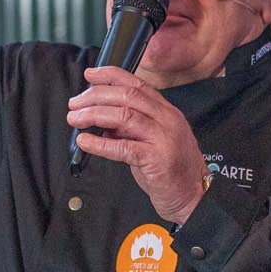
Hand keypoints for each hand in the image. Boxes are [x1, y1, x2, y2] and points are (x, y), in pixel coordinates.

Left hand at [66, 66, 209, 222]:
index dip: (110, 76)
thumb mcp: (152, 140)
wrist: (195, 196)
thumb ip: (130, 128)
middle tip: (75, 104)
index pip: (137, 84)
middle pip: (127, 96)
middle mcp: (167, 120)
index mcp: (166, 112)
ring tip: (75, 119)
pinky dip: (100, 143)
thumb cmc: (173, 171)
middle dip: (96, 96)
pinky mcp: (157, 159)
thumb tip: (102, 119)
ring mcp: (164, 138)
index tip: (90, 75)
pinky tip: (85, 141)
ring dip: (94, 115)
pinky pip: (123, 147)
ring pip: (124, 115)